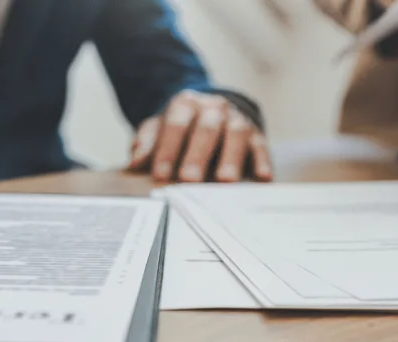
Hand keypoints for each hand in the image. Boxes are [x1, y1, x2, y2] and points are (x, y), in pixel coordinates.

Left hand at [127, 90, 271, 182]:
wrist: (213, 110)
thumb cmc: (182, 127)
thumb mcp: (159, 129)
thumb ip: (147, 143)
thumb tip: (134, 162)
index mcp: (186, 104)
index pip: (175, 125)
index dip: (168, 149)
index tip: (161, 173)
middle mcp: (214, 108)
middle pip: (206, 129)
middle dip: (197, 155)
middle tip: (189, 180)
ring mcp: (236, 119)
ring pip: (236, 134)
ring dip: (231, 158)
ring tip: (225, 181)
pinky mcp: (256, 133)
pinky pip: (261, 145)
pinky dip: (262, 160)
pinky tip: (262, 176)